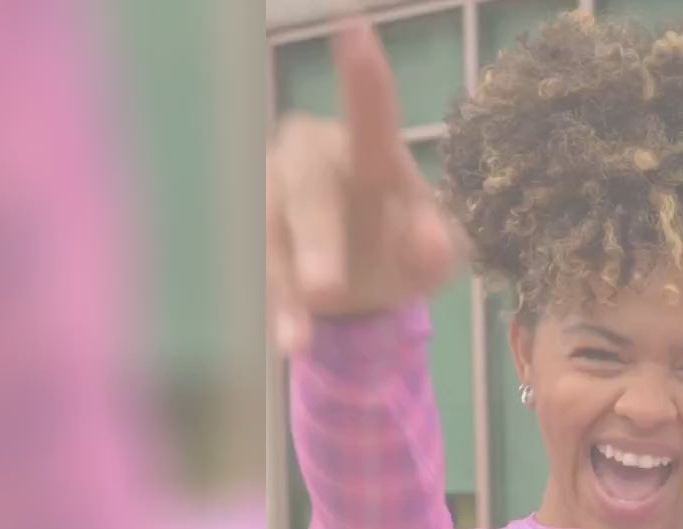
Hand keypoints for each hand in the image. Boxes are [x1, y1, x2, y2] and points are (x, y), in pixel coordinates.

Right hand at [266, 18, 461, 352]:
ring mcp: (269, 196)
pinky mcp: (245, 235)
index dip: (364, 81)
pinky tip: (288, 340)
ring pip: (269, 235)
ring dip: (286, 288)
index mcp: (368, 155)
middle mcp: (310, 161)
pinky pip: (252, 269)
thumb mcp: (431, 260)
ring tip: (301, 342)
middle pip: (308, 191)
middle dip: (317, 242)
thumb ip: (437, 248)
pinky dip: (272, 307)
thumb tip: (434, 243)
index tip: (355, 32)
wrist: (354, 293)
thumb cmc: (397, 253)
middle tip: (329, 289)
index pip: (370, 117)